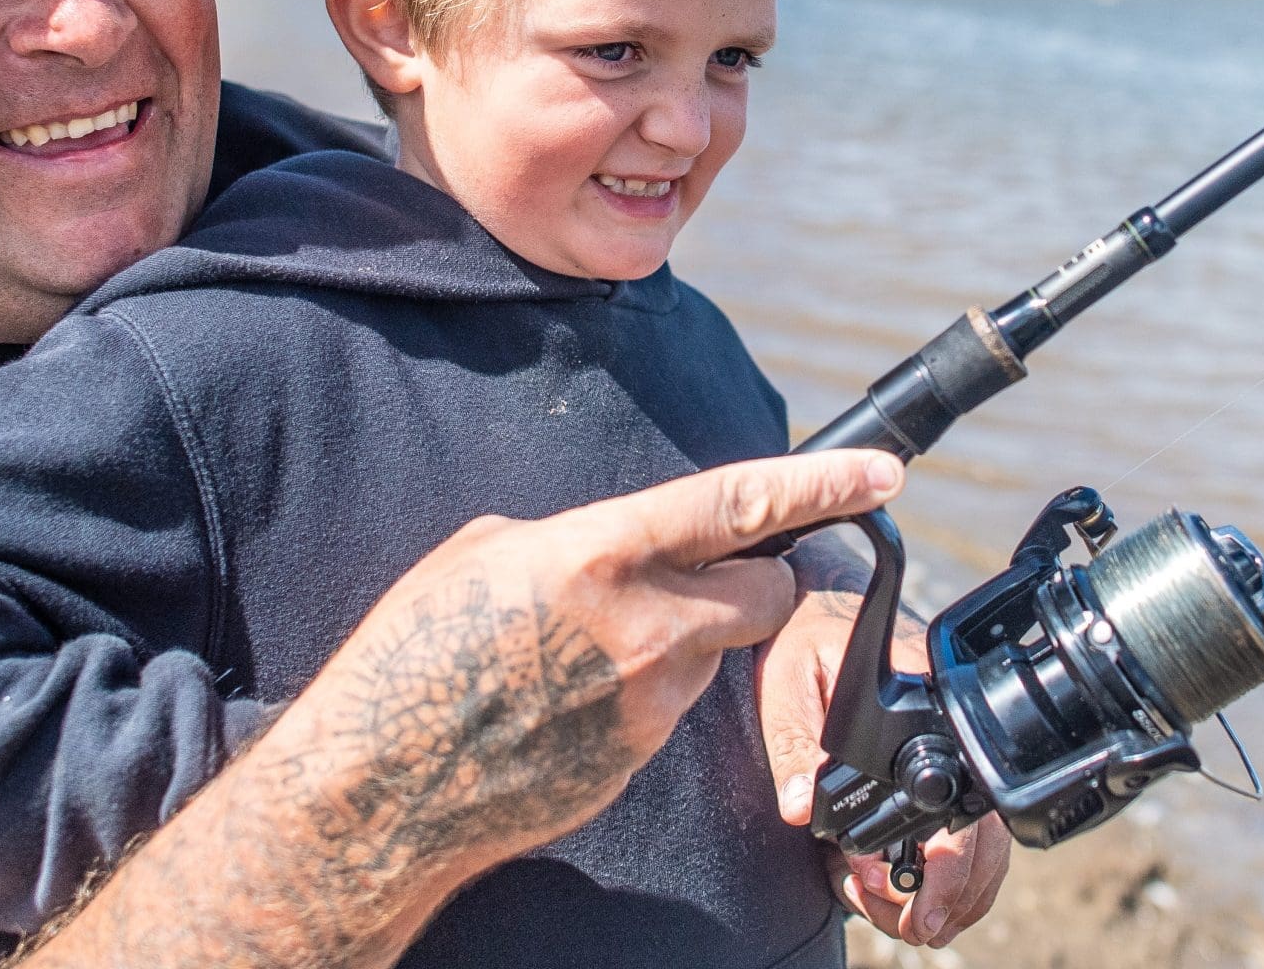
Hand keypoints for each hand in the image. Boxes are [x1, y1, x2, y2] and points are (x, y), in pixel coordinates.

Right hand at [19, 449, 907, 968]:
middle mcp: (645, 627)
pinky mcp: (640, 759)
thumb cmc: (410, 655)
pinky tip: (564, 703)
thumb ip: (576, 539)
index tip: (883, 472)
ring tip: (581, 652)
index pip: (741, 506)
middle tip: (718, 572)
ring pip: (711, 652)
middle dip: (760, 577)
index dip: (823, 484)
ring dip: (679, 640)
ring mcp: (649, 704)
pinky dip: (637, 693)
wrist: (380, 790)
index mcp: (600, 554)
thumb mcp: (485, 555)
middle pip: (765, 592)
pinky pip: (665, 707)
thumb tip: (623, 547)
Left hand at [757, 546, 1011, 950]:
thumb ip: (793, 740)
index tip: (918, 908)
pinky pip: (962, 836)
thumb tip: (797, 807)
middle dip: (952, 894)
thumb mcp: (787, 680)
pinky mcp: (933, 770)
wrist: (813, 606)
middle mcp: (948, 732)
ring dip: (952, 893)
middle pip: (982, 835)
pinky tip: (903, 895)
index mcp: (924, 705)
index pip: (958, 800)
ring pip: (981, 844)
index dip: (943, 866)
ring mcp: (946, 754)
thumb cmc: (802, 637)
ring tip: (910, 923)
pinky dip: (943, 877)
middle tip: (917, 929)